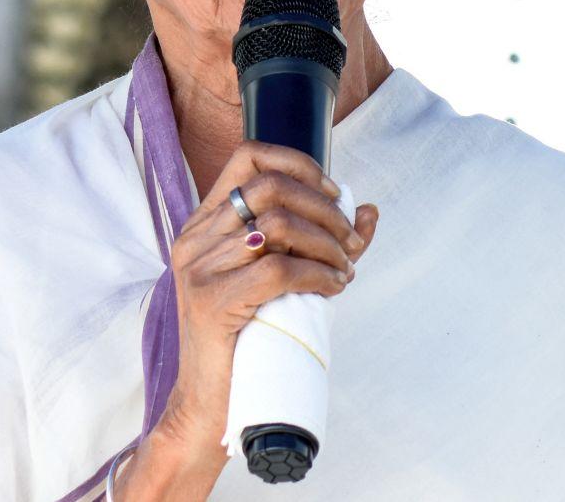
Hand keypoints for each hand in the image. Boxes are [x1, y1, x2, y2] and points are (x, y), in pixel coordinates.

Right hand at [114, 141, 377, 500]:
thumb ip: (322, 242)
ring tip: (344, 269)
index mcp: (205, 223)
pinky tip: (332, 288)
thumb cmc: (249, 339)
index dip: (299, 165)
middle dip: (325, 209)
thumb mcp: (283, 279)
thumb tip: (369, 210)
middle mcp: (195, 238)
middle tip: (351, 243)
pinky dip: (317, 274)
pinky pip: (278, 269)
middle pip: (270, 187)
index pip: (248, 157)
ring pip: (278, 226)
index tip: (334, 195)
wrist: (210, 406)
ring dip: (327, 244)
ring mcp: (199, 269)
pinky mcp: (213, 302)